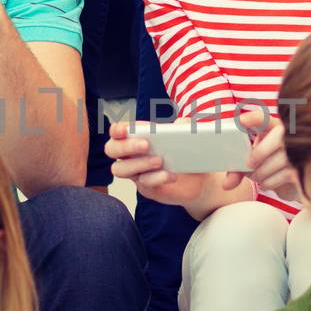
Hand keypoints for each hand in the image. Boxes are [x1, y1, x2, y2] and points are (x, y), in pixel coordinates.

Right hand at [105, 120, 247, 209]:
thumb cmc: (187, 154)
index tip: (126, 130)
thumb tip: (181, 123)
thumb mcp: (187, 138)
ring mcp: (136, 173)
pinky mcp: (146, 188)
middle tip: (146, 145)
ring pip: (121, 169)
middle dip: (126, 146)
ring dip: (139, 163)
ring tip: (159, 160)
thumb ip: (183, 127)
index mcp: (136, 137)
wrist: (199, 179)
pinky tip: (171, 174)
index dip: (117, 130)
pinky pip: (144, 183)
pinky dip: (157, 177)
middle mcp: (131, 154)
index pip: (116, 132)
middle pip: (112, 149)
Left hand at [240, 108, 302, 203]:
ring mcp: (298, 152)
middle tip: (249, 165)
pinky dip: (270, 182)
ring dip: (260, 174)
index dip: (253, 119)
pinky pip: (282, 176)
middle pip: (270, 144)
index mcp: (273, 126)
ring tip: (257, 175)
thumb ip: (237, 170)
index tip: (241, 121)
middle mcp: (289, 135)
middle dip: (257, 156)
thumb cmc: (268, 164)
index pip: (264, 118)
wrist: (291, 180)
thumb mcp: (251, 162)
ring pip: (274, 163)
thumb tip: (226, 184)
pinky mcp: (302, 169)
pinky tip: (267, 181)